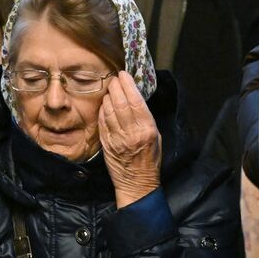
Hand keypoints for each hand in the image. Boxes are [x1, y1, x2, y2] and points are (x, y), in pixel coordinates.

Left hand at [98, 72, 160, 208]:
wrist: (137, 183)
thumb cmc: (150, 159)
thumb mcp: (156, 136)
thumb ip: (146, 119)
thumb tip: (136, 99)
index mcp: (147, 129)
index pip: (135, 102)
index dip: (128, 85)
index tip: (124, 75)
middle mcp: (131, 132)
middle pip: (120, 103)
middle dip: (116, 87)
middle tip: (114, 78)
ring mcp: (117, 138)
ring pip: (109, 110)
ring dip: (108, 96)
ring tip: (109, 89)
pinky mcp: (106, 144)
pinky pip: (102, 122)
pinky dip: (102, 110)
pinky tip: (104, 104)